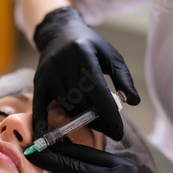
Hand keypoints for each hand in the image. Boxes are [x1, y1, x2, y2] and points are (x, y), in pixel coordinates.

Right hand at [32, 6, 139, 140]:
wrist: (59, 33)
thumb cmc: (90, 46)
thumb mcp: (111, 55)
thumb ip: (123, 77)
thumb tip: (133, 101)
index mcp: (83, 54)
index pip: (97, 90)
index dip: (109, 113)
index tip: (119, 131)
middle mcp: (63, 64)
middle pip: (82, 102)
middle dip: (99, 120)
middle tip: (112, 131)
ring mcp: (49, 75)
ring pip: (67, 107)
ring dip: (82, 120)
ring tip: (97, 125)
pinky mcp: (39, 83)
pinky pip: (40, 107)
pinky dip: (42, 124)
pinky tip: (46, 139)